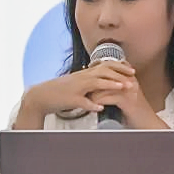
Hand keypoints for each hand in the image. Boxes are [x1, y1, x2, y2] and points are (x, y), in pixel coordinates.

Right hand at [13, 61, 135, 128]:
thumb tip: (101, 83)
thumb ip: (89, 83)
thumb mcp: (77, 85)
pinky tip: (101, 108)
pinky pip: (82, 102)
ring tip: (124, 87)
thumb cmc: (59, 92)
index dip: (119, 67)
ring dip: (111, 84)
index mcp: (84, 74)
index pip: (104, 66)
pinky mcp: (70, 99)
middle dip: (120, 73)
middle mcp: (81, 78)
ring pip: (96, 83)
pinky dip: (92, 105)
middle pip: (104, 71)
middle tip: (133, 77)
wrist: (41, 96)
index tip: (131, 70)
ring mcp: (76, 88)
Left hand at [88, 67, 166, 128]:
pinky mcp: (126, 100)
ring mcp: (129, 90)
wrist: (148, 122)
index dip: (99, 69)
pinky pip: (108, 97)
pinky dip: (99, 101)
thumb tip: (104, 84)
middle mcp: (130, 81)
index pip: (113, 66)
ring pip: (105, 85)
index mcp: (130, 78)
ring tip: (87, 97)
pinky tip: (94, 104)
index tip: (89, 74)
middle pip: (108, 73)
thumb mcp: (129, 95)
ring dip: (94, 92)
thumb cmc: (137, 111)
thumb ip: (119, 87)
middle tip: (85, 86)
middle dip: (94, 79)